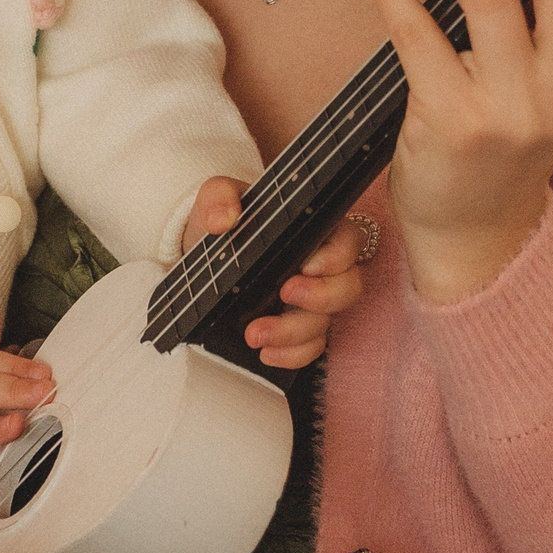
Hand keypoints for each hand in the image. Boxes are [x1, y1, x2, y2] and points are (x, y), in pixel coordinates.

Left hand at [184, 178, 366, 369]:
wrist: (203, 255)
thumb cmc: (223, 220)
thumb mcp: (216, 198)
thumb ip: (219, 198)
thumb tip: (222, 220)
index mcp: (313, 231)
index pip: (347, 241)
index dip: (337, 256)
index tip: (308, 265)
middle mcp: (320, 269)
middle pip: (349, 287)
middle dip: (322, 296)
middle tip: (287, 292)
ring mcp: (311, 302)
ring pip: (325, 323)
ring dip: (293, 333)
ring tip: (255, 334)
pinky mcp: (296, 329)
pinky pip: (309, 349)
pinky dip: (291, 355)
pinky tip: (265, 353)